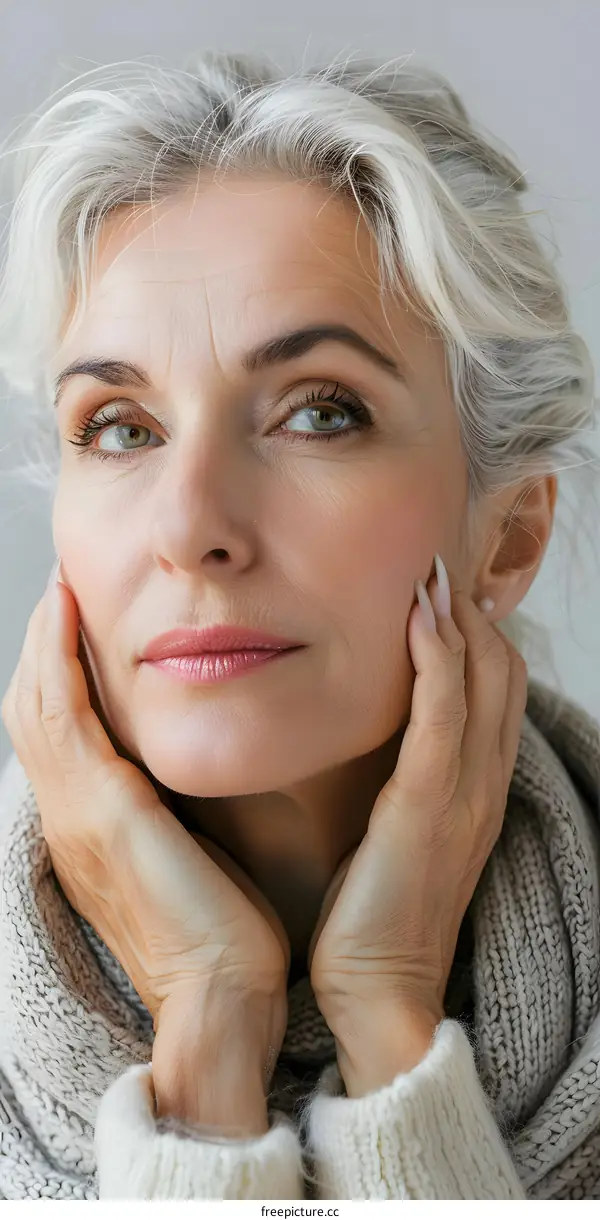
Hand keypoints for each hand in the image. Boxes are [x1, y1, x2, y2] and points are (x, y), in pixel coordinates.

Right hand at [1, 566, 290, 1069]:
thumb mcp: (187, 860)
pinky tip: (68, 614)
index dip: (57, 672)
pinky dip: (58, 659)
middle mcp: (65, 818)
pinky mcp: (99, 811)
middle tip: (63, 587)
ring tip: (63, 587)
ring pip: (36, 701)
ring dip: (46, 639)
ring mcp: (74, 814)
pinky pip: (62, 714)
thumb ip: (174, 812)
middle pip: (32, 708)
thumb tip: (187, 771)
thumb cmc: (223, 938)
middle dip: (44, 644)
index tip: (78, 619)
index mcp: (86, 830)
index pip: (55, 732)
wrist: (222, 1000)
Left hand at [308, 559, 527, 1041]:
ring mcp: (464, 796)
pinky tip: (417, 619)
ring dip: (458, 621)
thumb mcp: (398, 838)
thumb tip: (377, 741)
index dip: (478, 636)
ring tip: (429, 573)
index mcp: (477, 792)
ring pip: (483, 683)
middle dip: (472, 614)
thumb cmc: (374, 916)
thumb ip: (404, 786)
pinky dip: (438, 661)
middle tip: (434, 567)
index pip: (498, 691)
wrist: (379, 992)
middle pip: (501, 674)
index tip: (439, 592)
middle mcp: (484, 786)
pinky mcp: (427, 808)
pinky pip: (444, 717)